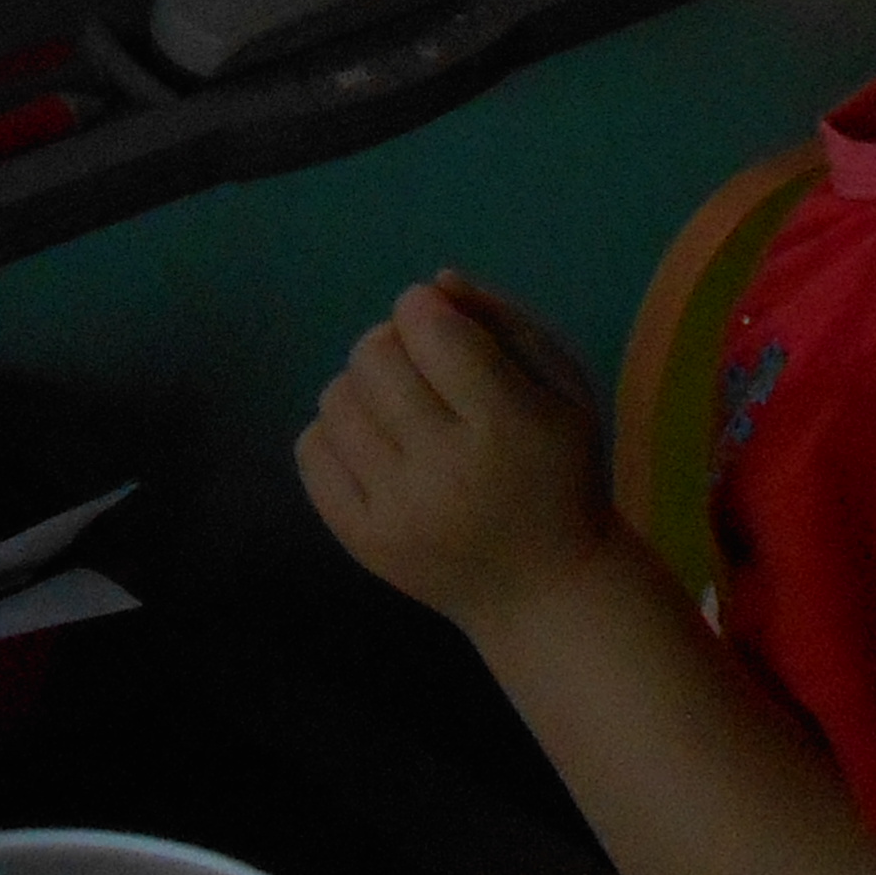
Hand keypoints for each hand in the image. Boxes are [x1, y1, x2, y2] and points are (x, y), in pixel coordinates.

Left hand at [297, 274, 615, 637]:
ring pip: (337, 399)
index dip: (424, 307)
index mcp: (506, 424)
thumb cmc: (559, 472)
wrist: (544, 591)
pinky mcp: (364, 541)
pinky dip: (335, 430)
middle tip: (420, 362)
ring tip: (397, 403)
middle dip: (392, 339)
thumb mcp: (563, 387)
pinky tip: (374, 442)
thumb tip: (433, 283)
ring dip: (362, 383)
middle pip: (376, 357)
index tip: (439, 319)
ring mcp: (398, 510)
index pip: (431, 329)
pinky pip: (313, 452)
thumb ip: (505, 321)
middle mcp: (446, 469)